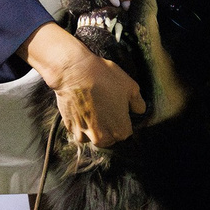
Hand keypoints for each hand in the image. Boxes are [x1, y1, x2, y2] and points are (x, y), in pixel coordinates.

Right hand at [27, 24, 145, 147]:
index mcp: (120, 130)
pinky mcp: (69, 127)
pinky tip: (81, 108)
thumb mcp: (130, 86)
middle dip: (108, 127)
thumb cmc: (104, 78)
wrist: (74, 71)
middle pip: (108, 138)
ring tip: (93, 109)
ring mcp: (83, 133)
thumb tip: (139, 110)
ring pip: (91, 137)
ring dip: (93, 127)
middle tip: (106, 109)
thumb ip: (138, 103)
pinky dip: (80, 123)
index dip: (122, 121)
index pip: (125, 133)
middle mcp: (101, 137)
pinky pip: (78, 130)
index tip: (119, 110)